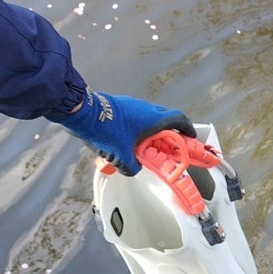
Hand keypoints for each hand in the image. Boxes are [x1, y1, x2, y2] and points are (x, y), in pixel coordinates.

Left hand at [51, 89, 195, 175]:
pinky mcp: (121, 103)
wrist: (82, 112)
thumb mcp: (121, 155)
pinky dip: (138, 125)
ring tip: (146, 142)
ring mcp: (133, 104)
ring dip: (152, 128)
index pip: (179, 119)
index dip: (188, 128)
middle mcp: (146, 109)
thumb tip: (134, 170)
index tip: (190, 137)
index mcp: (153, 119)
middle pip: (165, 117)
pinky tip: (128, 136)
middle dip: (170, 130)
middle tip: (168, 144)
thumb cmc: (108, 132)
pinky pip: (136, 114)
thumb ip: (131, 166)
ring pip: (149, 116)